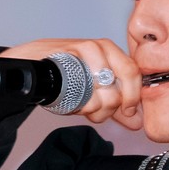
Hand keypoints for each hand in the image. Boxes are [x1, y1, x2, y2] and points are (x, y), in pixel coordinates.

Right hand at [0, 39, 142, 129]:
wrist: (31, 65)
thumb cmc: (63, 76)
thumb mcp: (94, 92)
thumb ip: (116, 107)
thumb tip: (137, 122)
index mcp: (113, 53)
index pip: (135, 73)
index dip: (133, 97)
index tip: (127, 112)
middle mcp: (102, 47)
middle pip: (122, 84)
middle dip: (112, 106)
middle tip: (98, 111)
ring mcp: (86, 49)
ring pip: (105, 91)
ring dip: (94, 108)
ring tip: (81, 105)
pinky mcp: (69, 55)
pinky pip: (86, 90)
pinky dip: (82, 103)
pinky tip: (72, 101)